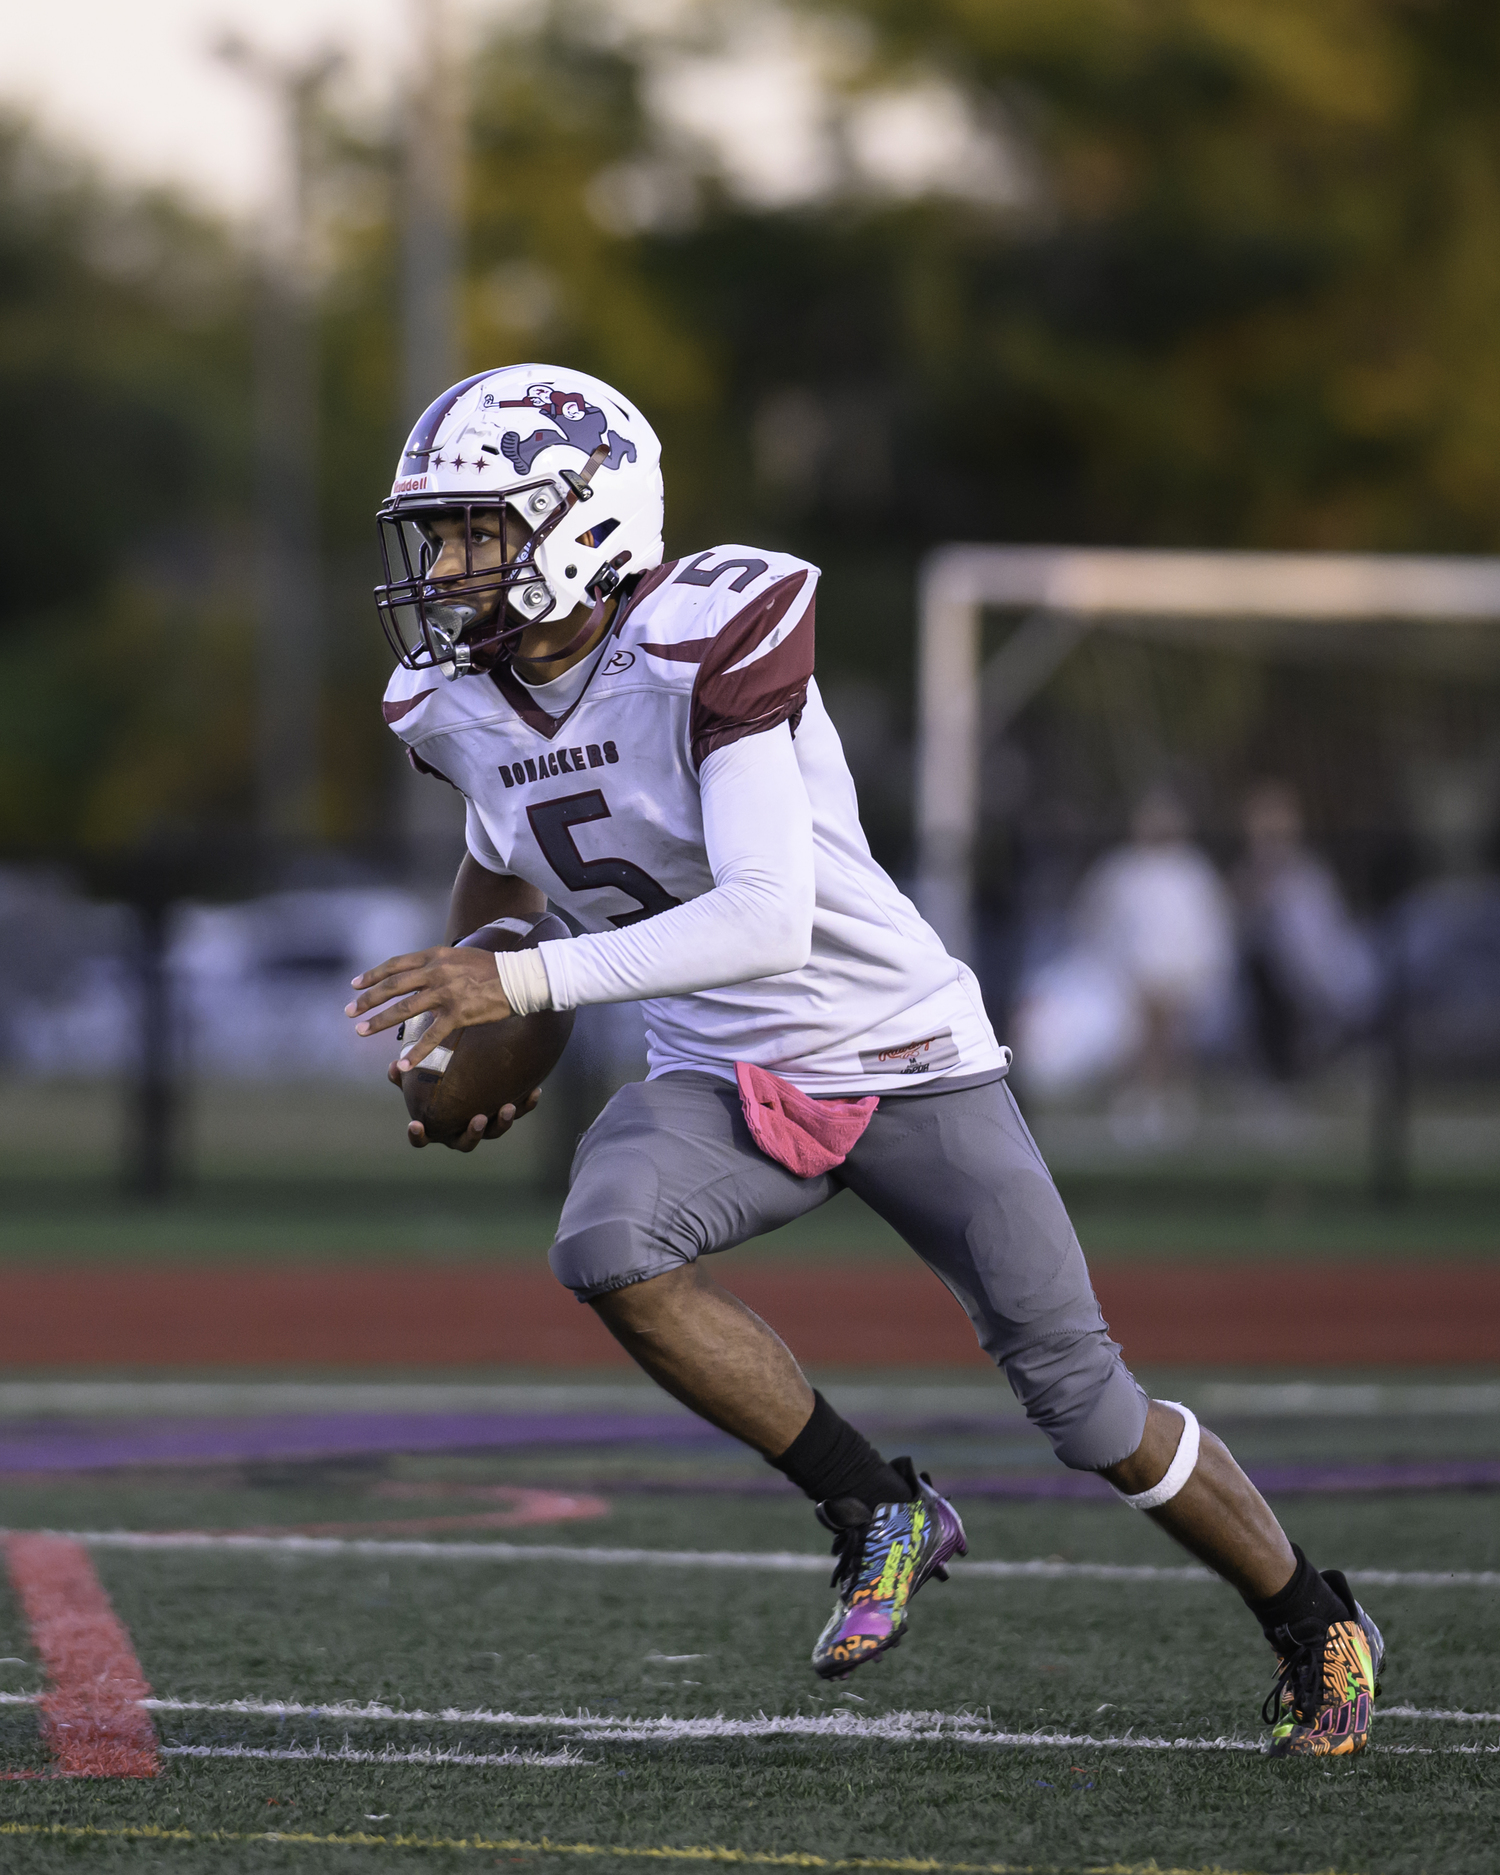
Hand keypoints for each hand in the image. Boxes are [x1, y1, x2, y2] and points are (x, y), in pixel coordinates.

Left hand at [347, 946, 511, 1070]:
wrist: (518, 978)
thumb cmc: (489, 968)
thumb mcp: (458, 956)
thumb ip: (436, 964)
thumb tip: (415, 974)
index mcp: (435, 956)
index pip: (396, 965)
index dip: (373, 975)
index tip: (354, 985)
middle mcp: (436, 972)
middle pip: (393, 986)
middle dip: (367, 1000)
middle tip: (350, 1012)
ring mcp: (446, 993)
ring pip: (405, 1009)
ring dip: (380, 1021)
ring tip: (362, 1031)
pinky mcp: (459, 1014)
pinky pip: (432, 1035)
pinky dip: (416, 1051)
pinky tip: (403, 1063)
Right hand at [386, 1060, 540, 1150]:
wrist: (469, 1077)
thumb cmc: (438, 1083)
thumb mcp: (420, 1077)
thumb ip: (406, 1074)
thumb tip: (395, 1065)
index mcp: (438, 1128)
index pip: (423, 1139)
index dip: (418, 1135)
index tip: (415, 1124)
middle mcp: (461, 1132)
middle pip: (466, 1143)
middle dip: (473, 1133)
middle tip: (478, 1118)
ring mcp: (485, 1125)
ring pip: (495, 1132)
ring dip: (503, 1122)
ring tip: (508, 1107)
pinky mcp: (504, 1112)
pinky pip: (518, 1112)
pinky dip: (526, 1104)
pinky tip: (535, 1091)